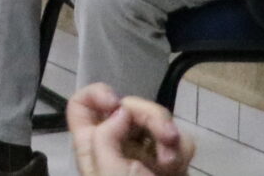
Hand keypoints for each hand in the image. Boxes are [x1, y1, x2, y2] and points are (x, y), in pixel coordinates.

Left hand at [67, 84, 190, 174]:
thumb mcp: (108, 175)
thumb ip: (105, 138)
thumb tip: (120, 111)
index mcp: (91, 146)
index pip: (82, 106)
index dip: (95, 95)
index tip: (115, 103)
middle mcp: (115, 145)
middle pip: (128, 107)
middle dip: (151, 117)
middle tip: (168, 137)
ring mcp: (144, 153)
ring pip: (158, 120)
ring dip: (170, 137)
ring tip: (172, 163)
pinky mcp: (169, 162)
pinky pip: (179, 141)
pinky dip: (182, 151)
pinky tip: (177, 168)